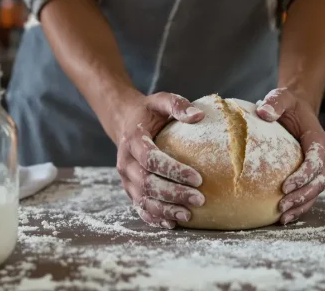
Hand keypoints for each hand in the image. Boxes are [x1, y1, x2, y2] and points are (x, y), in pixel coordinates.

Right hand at [115, 92, 206, 228]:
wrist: (125, 121)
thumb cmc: (149, 112)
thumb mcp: (161, 101)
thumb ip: (178, 105)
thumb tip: (199, 116)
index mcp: (133, 140)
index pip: (151, 159)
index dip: (174, 171)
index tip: (198, 178)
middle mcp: (126, 162)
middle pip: (148, 183)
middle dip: (174, 194)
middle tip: (200, 199)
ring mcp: (126, 178)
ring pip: (143, 199)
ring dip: (165, 210)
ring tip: (188, 215)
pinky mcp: (129, 189)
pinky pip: (139, 207)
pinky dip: (154, 217)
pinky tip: (171, 224)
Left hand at [255, 88, 324, 224]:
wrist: (296, 110)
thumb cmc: (289, 105)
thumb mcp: (282, 97)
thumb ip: (275, 103)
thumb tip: (263, 113)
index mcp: (317, 140)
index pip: (316, 161)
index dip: (303, 175)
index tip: (285, 186)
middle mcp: (321, 157)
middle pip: (318, 181)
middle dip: (302, 196)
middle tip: (282, 205)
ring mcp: (316, 169)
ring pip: (315, 192)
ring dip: (301, 205)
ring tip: (283, 217)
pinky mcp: (308, 177)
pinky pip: (308, 195)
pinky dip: (299, 207)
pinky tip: (283, 218)